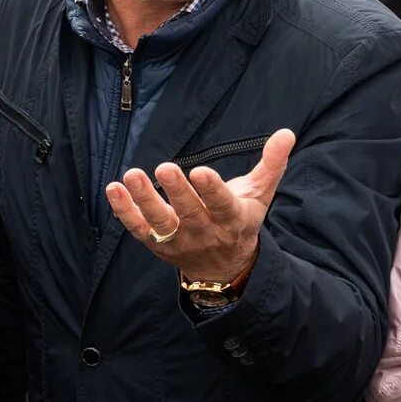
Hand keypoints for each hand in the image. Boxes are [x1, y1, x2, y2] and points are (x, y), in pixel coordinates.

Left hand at [107, 129, 295, 282]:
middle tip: (165, 167)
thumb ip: (271, 164)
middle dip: (177, 192)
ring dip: (144, 200)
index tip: (201, 172)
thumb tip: (286, 133)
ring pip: (160, 223)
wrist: (223, 268)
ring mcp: (179, 241)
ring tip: (132, 176)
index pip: (222, 204)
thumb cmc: (241, 221)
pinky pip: (138, 229)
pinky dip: (124, 211)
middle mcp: (204, 232)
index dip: (212, 190)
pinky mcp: (157, 244)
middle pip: (189, 213)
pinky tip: (114, 189)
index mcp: (232, 219)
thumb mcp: (260, 195)